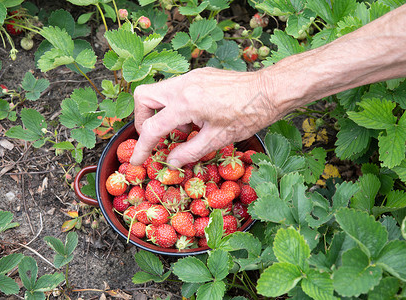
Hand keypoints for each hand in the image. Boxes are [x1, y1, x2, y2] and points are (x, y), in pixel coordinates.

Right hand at [130, 67, 278, 167]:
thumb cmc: (248, 115)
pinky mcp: (199, 75)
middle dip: (143, 118)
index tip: (136, 160)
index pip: (152, 128)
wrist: (269, 91)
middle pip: (143, 97)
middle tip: (156, 136)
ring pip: (159, 90)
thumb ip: (190, 151)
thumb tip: (171, 161)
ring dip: (161, 112)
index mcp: (185, 103)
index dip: (141, 147)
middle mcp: (183, 85)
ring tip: (184, 129)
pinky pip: (176, 88)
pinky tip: (196, 117)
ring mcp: (191, 76)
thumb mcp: (218, 139)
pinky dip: (177, 105)